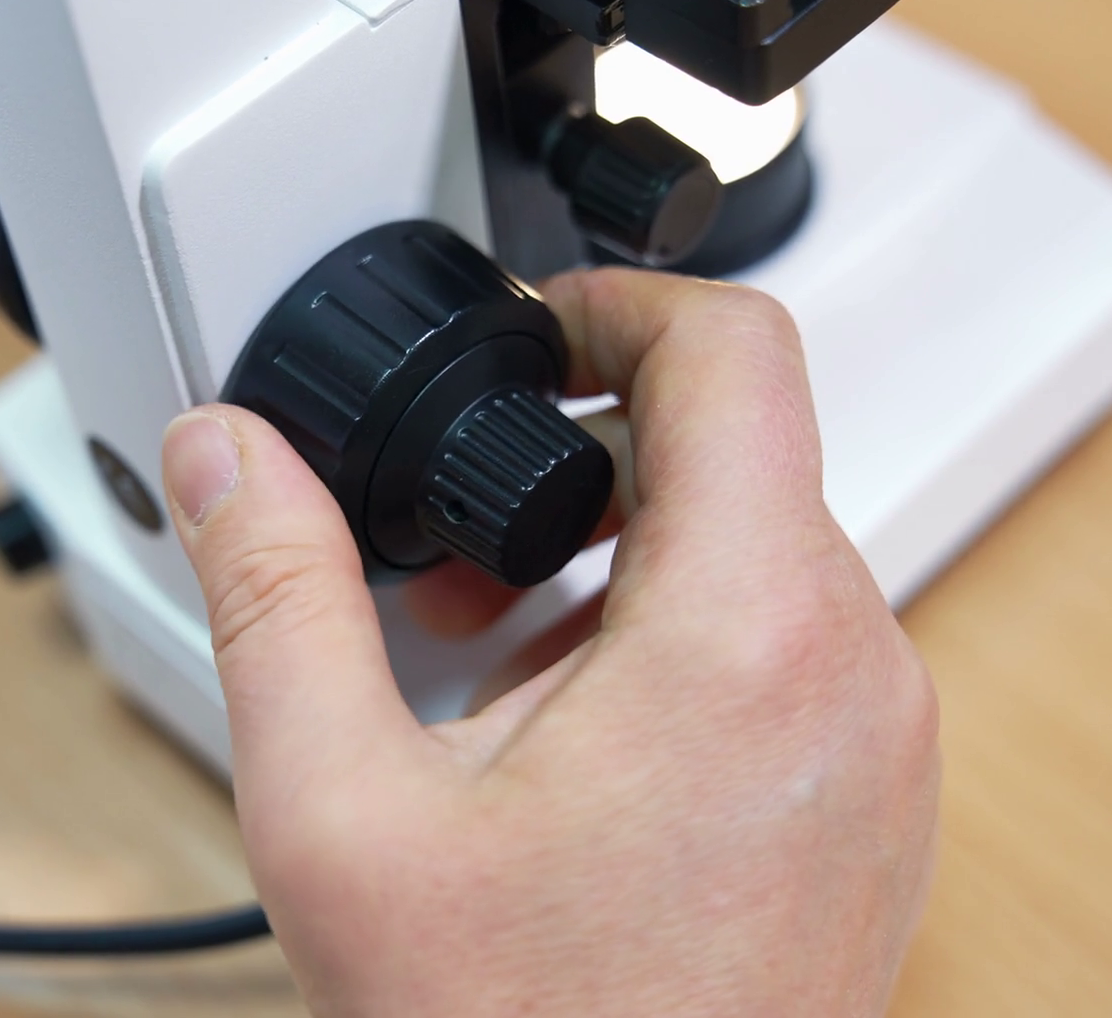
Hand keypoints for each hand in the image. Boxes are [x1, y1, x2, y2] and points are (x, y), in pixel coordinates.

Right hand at [161, 268, 940, 1016]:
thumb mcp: (341, 812)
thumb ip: (276, 596)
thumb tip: (225, 453)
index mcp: (746, 634)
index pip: (734, 349)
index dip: (616, 299)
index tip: (536, 333)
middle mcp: (856, 675)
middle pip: (736, 458)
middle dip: (585, 471)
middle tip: (464, 570)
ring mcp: (886, 749)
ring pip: (760, 559)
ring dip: (622, 574)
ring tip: (498, 684)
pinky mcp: (878, 806)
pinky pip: (793, 656)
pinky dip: (682, 651)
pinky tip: (572, 757)